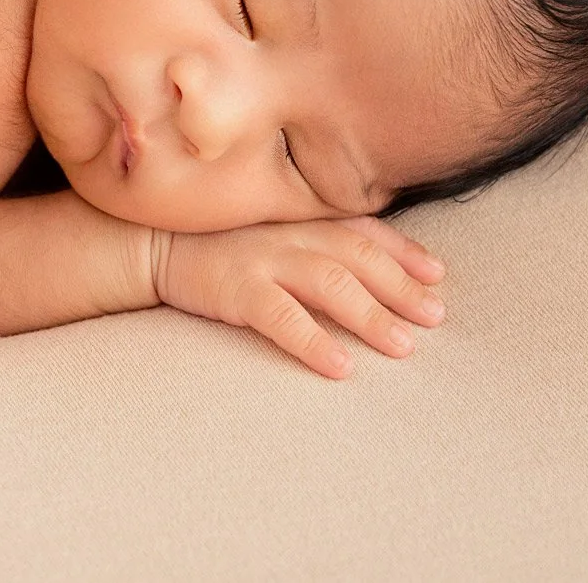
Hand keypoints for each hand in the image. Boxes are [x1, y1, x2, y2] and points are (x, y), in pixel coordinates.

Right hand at [149, 216, 446, 378]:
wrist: (150, 242)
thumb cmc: (215, 242)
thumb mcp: (267, 229)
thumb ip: (309, 237)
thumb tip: (361, 262)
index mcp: (299, 220)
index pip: (364, 231)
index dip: (404, 252)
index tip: (437, 275)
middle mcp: (289, 235)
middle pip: (359, 259)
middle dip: (401, 288)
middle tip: (436, 318)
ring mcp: (264, 260)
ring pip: (332, 285)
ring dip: (372, 316)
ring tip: (403, 346)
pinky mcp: (237, 290)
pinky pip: (283, 317)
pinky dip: (315, 342)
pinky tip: (341, 367)